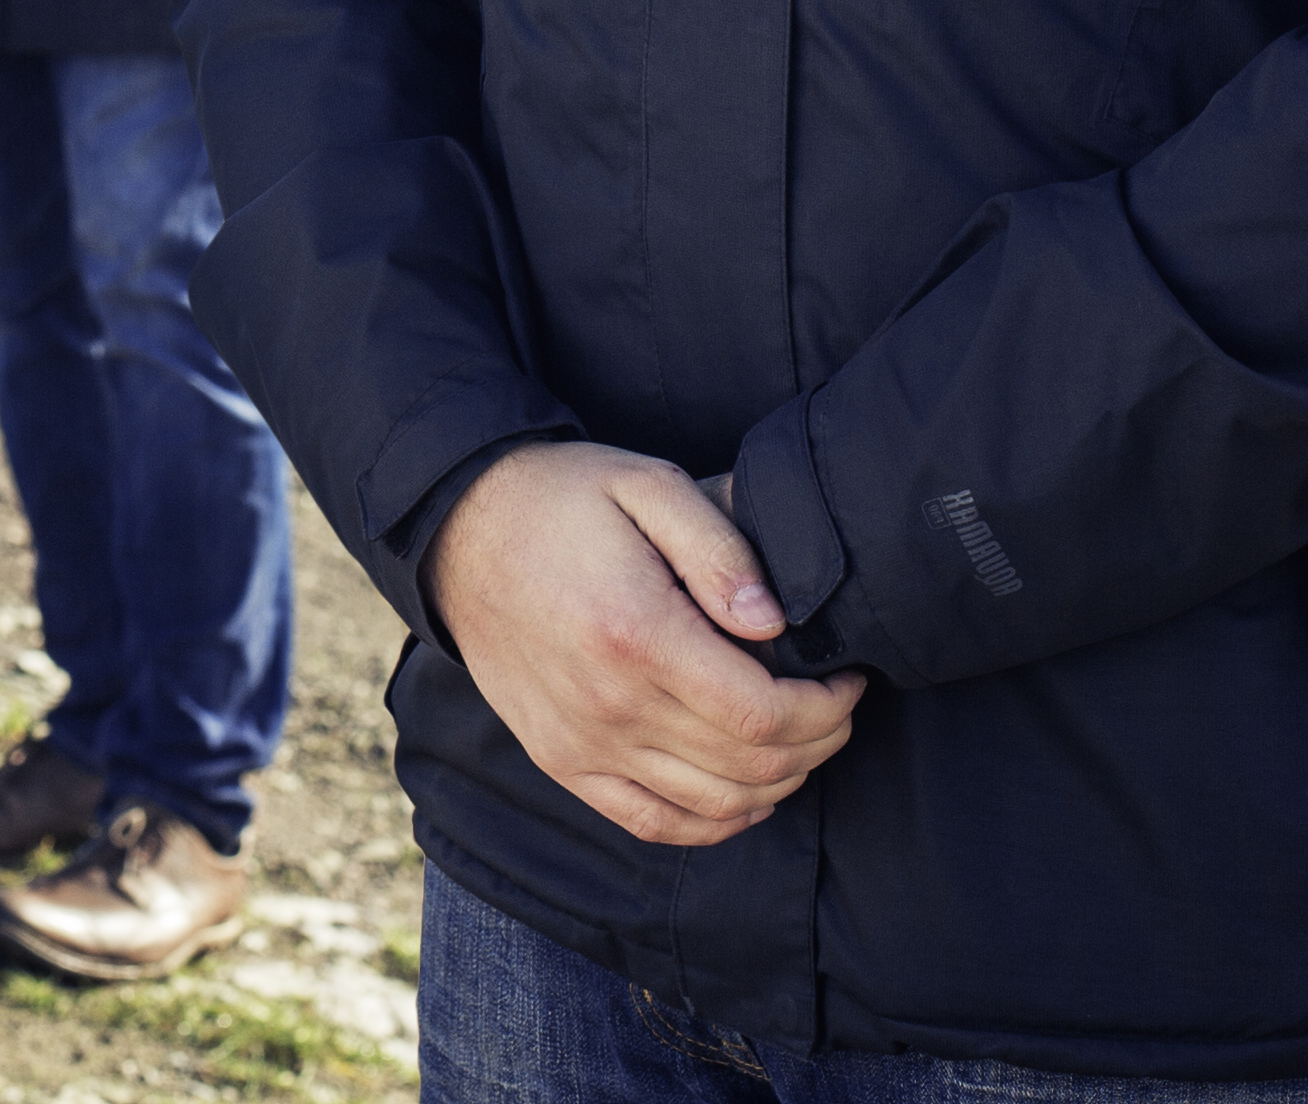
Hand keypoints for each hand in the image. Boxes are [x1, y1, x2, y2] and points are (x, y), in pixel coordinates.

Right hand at [422, 442, 866, 848]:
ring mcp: (580, 743)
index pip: (762, 714)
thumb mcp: (647, 483)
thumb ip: (720, 549)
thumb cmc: (562, 497)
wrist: (457, 527)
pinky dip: (714, 823)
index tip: (850, 678)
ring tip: (799, 738)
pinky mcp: (560, 760)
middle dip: (817, 744)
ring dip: (777, 784)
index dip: (826, 710)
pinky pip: (654, 822)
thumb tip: (774, 625)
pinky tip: (745, 794)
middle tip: (837, 705)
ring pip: (713, 805)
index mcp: (636, 634)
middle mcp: (608, 704)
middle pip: (748, 767)